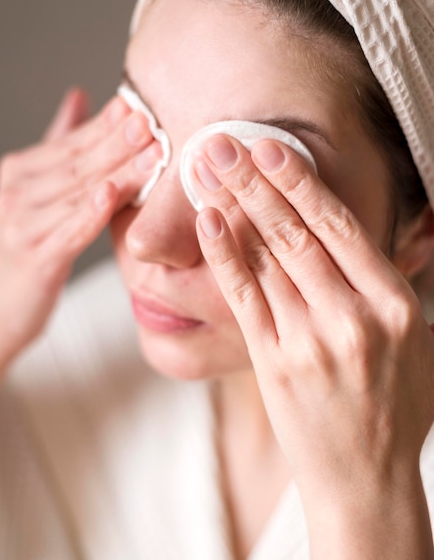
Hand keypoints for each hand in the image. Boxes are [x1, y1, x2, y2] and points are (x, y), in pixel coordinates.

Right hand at [0, 87, 157, 379]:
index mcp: (22, 171)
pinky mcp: (35, 259)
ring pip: (81, 195)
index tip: (138, 106)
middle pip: (79, 165)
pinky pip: (70, 232)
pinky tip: (113, 194)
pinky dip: (91, 213)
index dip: (107, 125)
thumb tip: (79, 95)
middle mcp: (18, 193)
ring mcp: (23, 226)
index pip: (72, 143)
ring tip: (153, 155)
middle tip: (151, 122)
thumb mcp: (40, 191)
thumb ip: (59, 143)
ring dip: (120, 174)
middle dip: (119, 143)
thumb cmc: (29, 244)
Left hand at [194, 134, 433, 556]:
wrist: (368, 478)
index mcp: (395, 306)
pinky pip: (245, 299)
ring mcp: (311, 342)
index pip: (342, 228)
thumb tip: (382, 235)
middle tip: (223, 141)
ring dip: (235, 206)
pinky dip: (225, 256)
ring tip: (208, 167)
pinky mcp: (275, 363)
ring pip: (268, 258)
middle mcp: (354, 319)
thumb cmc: (396, 405)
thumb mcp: (420, 340)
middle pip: (297, 234)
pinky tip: (208, 221)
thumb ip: (395, 286)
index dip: (303, 183)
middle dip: (256, 181)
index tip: (273, 147)